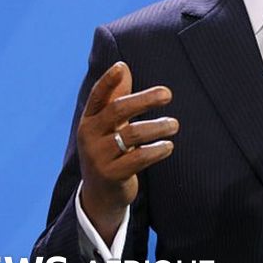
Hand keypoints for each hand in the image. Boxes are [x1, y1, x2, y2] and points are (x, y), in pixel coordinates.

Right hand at [77, 61, 177, 241]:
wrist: (100, 195)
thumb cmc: (109, 151)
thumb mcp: (108, 126)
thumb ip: (116, 97)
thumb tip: (123, 67)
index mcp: (89, 121)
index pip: (97, 96)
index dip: (108, 81)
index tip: (122, 67)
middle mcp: (89, 136)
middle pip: (117, 111)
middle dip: (144, 100)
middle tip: (167, 94)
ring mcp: (99, 157)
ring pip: (132, 134)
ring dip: (158, 127)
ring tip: (174, 125)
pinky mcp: (111, 175)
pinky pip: (139, 158)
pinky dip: (157, 150)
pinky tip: (169, 146)